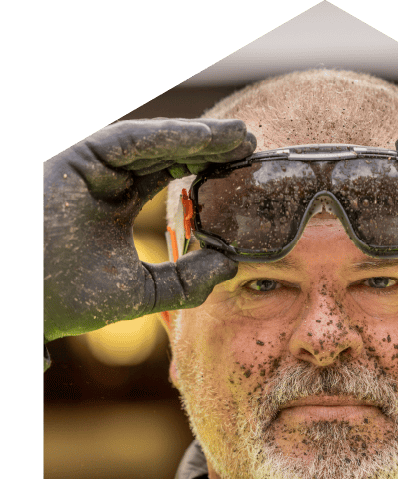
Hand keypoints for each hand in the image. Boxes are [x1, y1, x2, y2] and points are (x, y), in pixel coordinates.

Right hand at [44, 118, 255, 342]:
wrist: (26, 305)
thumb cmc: (71, 300)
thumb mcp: (143, 291)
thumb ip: (186, 280)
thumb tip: (230, 265)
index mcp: (116, 207)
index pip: (168, 178)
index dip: (207, 171)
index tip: (243, 171)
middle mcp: (105, 182)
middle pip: (166, 154)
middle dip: (210, 148)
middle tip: (252, 145)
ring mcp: (90, 168)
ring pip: (153, 142)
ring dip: (199, 137)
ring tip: (241, 137)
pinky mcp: (76, 158)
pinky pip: (129, 140)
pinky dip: (170, 136)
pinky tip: (207, 138)